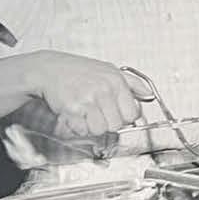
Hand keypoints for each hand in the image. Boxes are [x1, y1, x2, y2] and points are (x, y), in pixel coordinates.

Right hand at [25, 51, 142, 138]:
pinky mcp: (73, 109)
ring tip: (85, 112)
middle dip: (107, 122)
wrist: (49, 69)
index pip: (132, 114)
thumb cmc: (79, 71)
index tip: (116, 113)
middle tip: (97, 111)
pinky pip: (82, 130)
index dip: (124, 117)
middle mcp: (104, 89)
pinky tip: (74, 113)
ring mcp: (88, 100)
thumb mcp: (109, 70)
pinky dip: (78, 126)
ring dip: (91, 125)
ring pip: (100, 130)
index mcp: (116, 81)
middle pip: (116, 125)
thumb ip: (132, 84)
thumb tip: (149, 96)